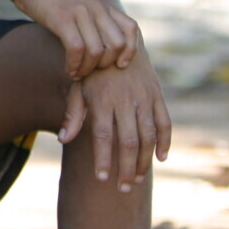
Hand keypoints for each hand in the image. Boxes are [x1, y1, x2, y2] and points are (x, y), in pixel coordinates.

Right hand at [8, 0, 138, 77]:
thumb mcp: (80, 0)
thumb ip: (94, 15)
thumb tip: (101, 38)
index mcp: (103, 4)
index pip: (131, 29)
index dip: (130, 51)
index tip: (120, 65)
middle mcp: (96, 8)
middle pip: (117, 45)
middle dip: (106, 64)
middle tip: (92, 70)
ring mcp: (80, 12)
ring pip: (97, 51)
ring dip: (88, 68)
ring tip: (77, 73)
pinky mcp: (62, 19)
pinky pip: (76, 49)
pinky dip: (74, 65)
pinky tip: (68, 69)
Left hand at [59, 47, 171, 191]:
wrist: (117, 40)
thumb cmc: (93, 69)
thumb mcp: (78, 87)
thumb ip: (73, 114)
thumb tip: (64, 139)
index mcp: (102, 99)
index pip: (104, 136)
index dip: (104, 159)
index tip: (101, 179)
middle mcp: (125, 99)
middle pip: (128, 141)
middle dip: (125, 168)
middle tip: (122, 188)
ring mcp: (144, 97)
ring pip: (148, 135)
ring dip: (144, 160)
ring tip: (136, 178)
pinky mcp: (157, 94)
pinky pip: (164, 122)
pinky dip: (165, 141)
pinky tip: (160, 158)